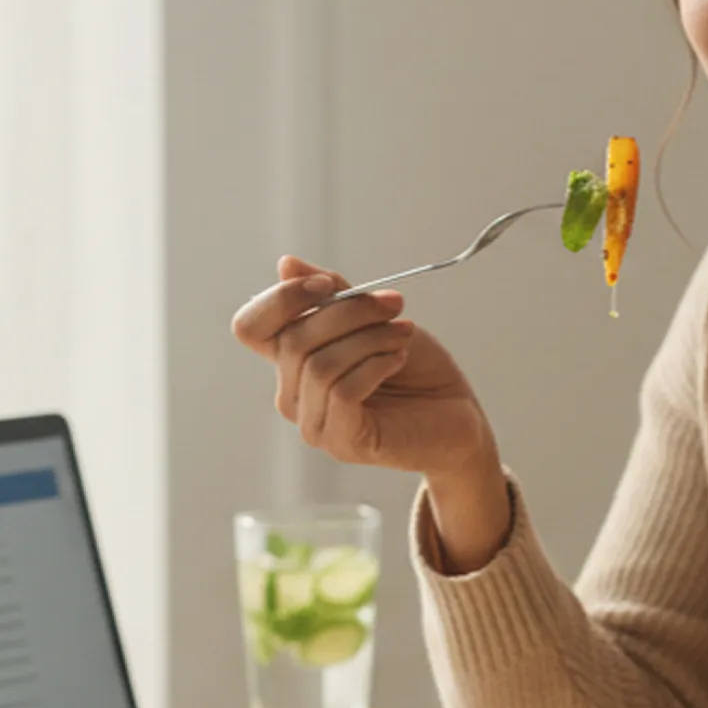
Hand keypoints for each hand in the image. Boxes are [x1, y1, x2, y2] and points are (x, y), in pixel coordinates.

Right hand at [229, 255, 492, 475]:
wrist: (456, 414)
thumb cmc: (415, 369)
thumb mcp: (372, 319)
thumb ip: (332, 294)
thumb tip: (286, 264)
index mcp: (292, 361)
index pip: (250, 327)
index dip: (282, 298)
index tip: (329, 283)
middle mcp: (293, 394)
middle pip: (293, 339)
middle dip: (348, 311)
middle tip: (393, 305)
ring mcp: (314, 423)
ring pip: (320, 365)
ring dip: (369, 339)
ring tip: (403, 334)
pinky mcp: (342, 442)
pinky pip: (342, 392)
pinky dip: (376, 366)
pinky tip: (399, 359)